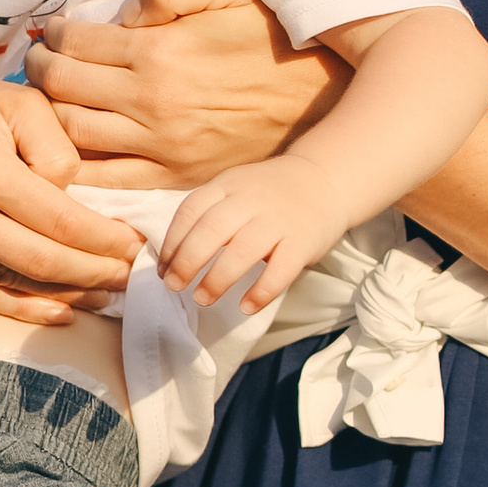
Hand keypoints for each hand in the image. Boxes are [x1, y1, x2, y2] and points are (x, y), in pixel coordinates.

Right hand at [0, 66, 136, 321]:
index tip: (137, 244)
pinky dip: (22, 309)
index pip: (60, 220)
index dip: (105, 240)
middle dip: (94, 274)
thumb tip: (80, 204)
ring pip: (10, 286)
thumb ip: (60, 149)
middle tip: (129, 275)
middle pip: (39, 262)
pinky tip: (61, 310)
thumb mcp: (22, 102)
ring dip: (66, 296)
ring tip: (105, 294)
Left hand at [23, 0, 345, 184]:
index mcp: (158, 50)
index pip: (73, 43)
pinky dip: (78, 164)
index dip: (52, 34)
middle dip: (38, 72)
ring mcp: (160, 144)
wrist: (319, 97)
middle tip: (38, 62)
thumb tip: (121, 14)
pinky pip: (106, 178)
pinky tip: (73, 147)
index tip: (52, 32)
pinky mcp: (173, 175)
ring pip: (73, 135)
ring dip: (49, 115)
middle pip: (60, 90)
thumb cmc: (269, 35)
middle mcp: (150, 101)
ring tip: (52, 100)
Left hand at [156, 157, 349, 315]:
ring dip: (218, 278)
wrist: (324, 180)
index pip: (190, 211)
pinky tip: (246, 306)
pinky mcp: (303, 241)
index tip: (163, 269)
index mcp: (228, 185)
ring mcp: (278, 219)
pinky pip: (281, 269)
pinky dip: (261, 291)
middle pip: (212, 229)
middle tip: (174, 286)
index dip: (172, 243)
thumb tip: (171, 258)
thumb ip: (209, 213)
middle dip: (187, 261)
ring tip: (202, 298)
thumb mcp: (235, 189)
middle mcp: (251, 199)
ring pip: (243, 250)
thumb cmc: (269, 194)